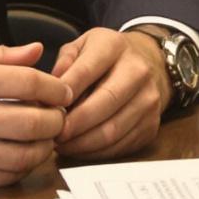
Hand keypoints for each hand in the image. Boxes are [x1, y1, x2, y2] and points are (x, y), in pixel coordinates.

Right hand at [0, 42, 69, 187]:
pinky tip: (24, 154)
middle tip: (62, 115)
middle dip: (57, 120)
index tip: (64, 91)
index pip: (28, 83)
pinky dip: (22, 167)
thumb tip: (38, 51)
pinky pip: (3, 177)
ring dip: (45, 147)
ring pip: (23, 155)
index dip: (55, 88)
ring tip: (47, 137)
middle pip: (32, 122)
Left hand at [53, 28, 169, 159]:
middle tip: (54, 134)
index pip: (86, 71)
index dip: (64, 94)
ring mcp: (148, 100)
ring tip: (62, 144)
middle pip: (104, 103)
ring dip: (82, 143)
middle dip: (74, 123)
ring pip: (112, 130)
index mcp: (115, 46)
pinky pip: (120, 146)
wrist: (149, 64)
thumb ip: (64, 62)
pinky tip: (79, 148)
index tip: (47, 109)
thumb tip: (50, 90)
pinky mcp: (151, 125)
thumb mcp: (82, 46)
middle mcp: (138, 71)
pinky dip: (96, 152)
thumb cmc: (105, 57)